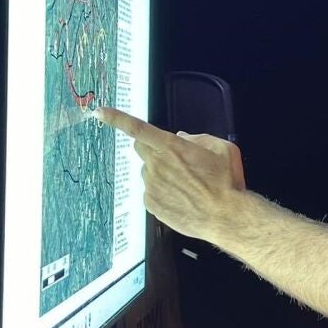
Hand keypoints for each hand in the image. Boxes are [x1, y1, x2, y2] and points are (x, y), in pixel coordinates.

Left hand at [96, 107, 246, 239]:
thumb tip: (183, 138)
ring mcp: (151, 185)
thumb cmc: (227, 182)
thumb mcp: (224, 149)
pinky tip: (182, 198)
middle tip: (174, 159)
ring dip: (161, 173)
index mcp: (172, 147)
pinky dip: (163, 192)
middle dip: (152, 149)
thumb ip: (200, 138)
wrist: (226, 216)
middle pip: (141, 148)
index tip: (100, 112)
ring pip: (148, 172)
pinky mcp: (151, 204)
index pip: (137, 128)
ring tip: (186, 185)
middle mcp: (157, 165)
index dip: (116, 118)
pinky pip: (151, 192)